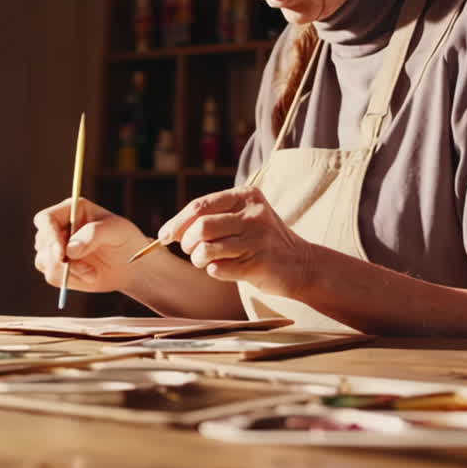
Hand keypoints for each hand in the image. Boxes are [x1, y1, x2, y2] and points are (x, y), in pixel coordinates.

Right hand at [32, 197, 151, 293]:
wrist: (131, 266)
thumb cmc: (126, 241)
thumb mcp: (116, 231)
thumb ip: (93, 234)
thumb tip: (69, 250)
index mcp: (70, 210)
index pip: (45, 219)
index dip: (49, 235)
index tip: (62, 253)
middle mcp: (59, 228)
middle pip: (42, 242)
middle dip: (60, 258)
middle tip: (86, 268)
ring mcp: (56, 248)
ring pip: (43, 261)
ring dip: (68, 271)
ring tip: (91, 272)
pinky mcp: (58, 267)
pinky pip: (52, 276)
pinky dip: (70, 280)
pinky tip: (89, 276)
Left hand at [159, 186, 314, 296]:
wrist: (302, 264)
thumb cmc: (263, 241)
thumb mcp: (244, 217)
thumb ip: (213, 217)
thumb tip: (170, 231)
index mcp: (246, 196)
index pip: (200, 206)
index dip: (177, 223)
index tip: (164, 236)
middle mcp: (253, 214)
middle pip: (200, 228)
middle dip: (186, 243)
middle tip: (190, 251)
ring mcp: (257, 239)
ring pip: (206, 249)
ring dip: (199, 259)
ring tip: (206, 261)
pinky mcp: (258, 263)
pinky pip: (218, 269)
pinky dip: (214, 271)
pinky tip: (225, 269)